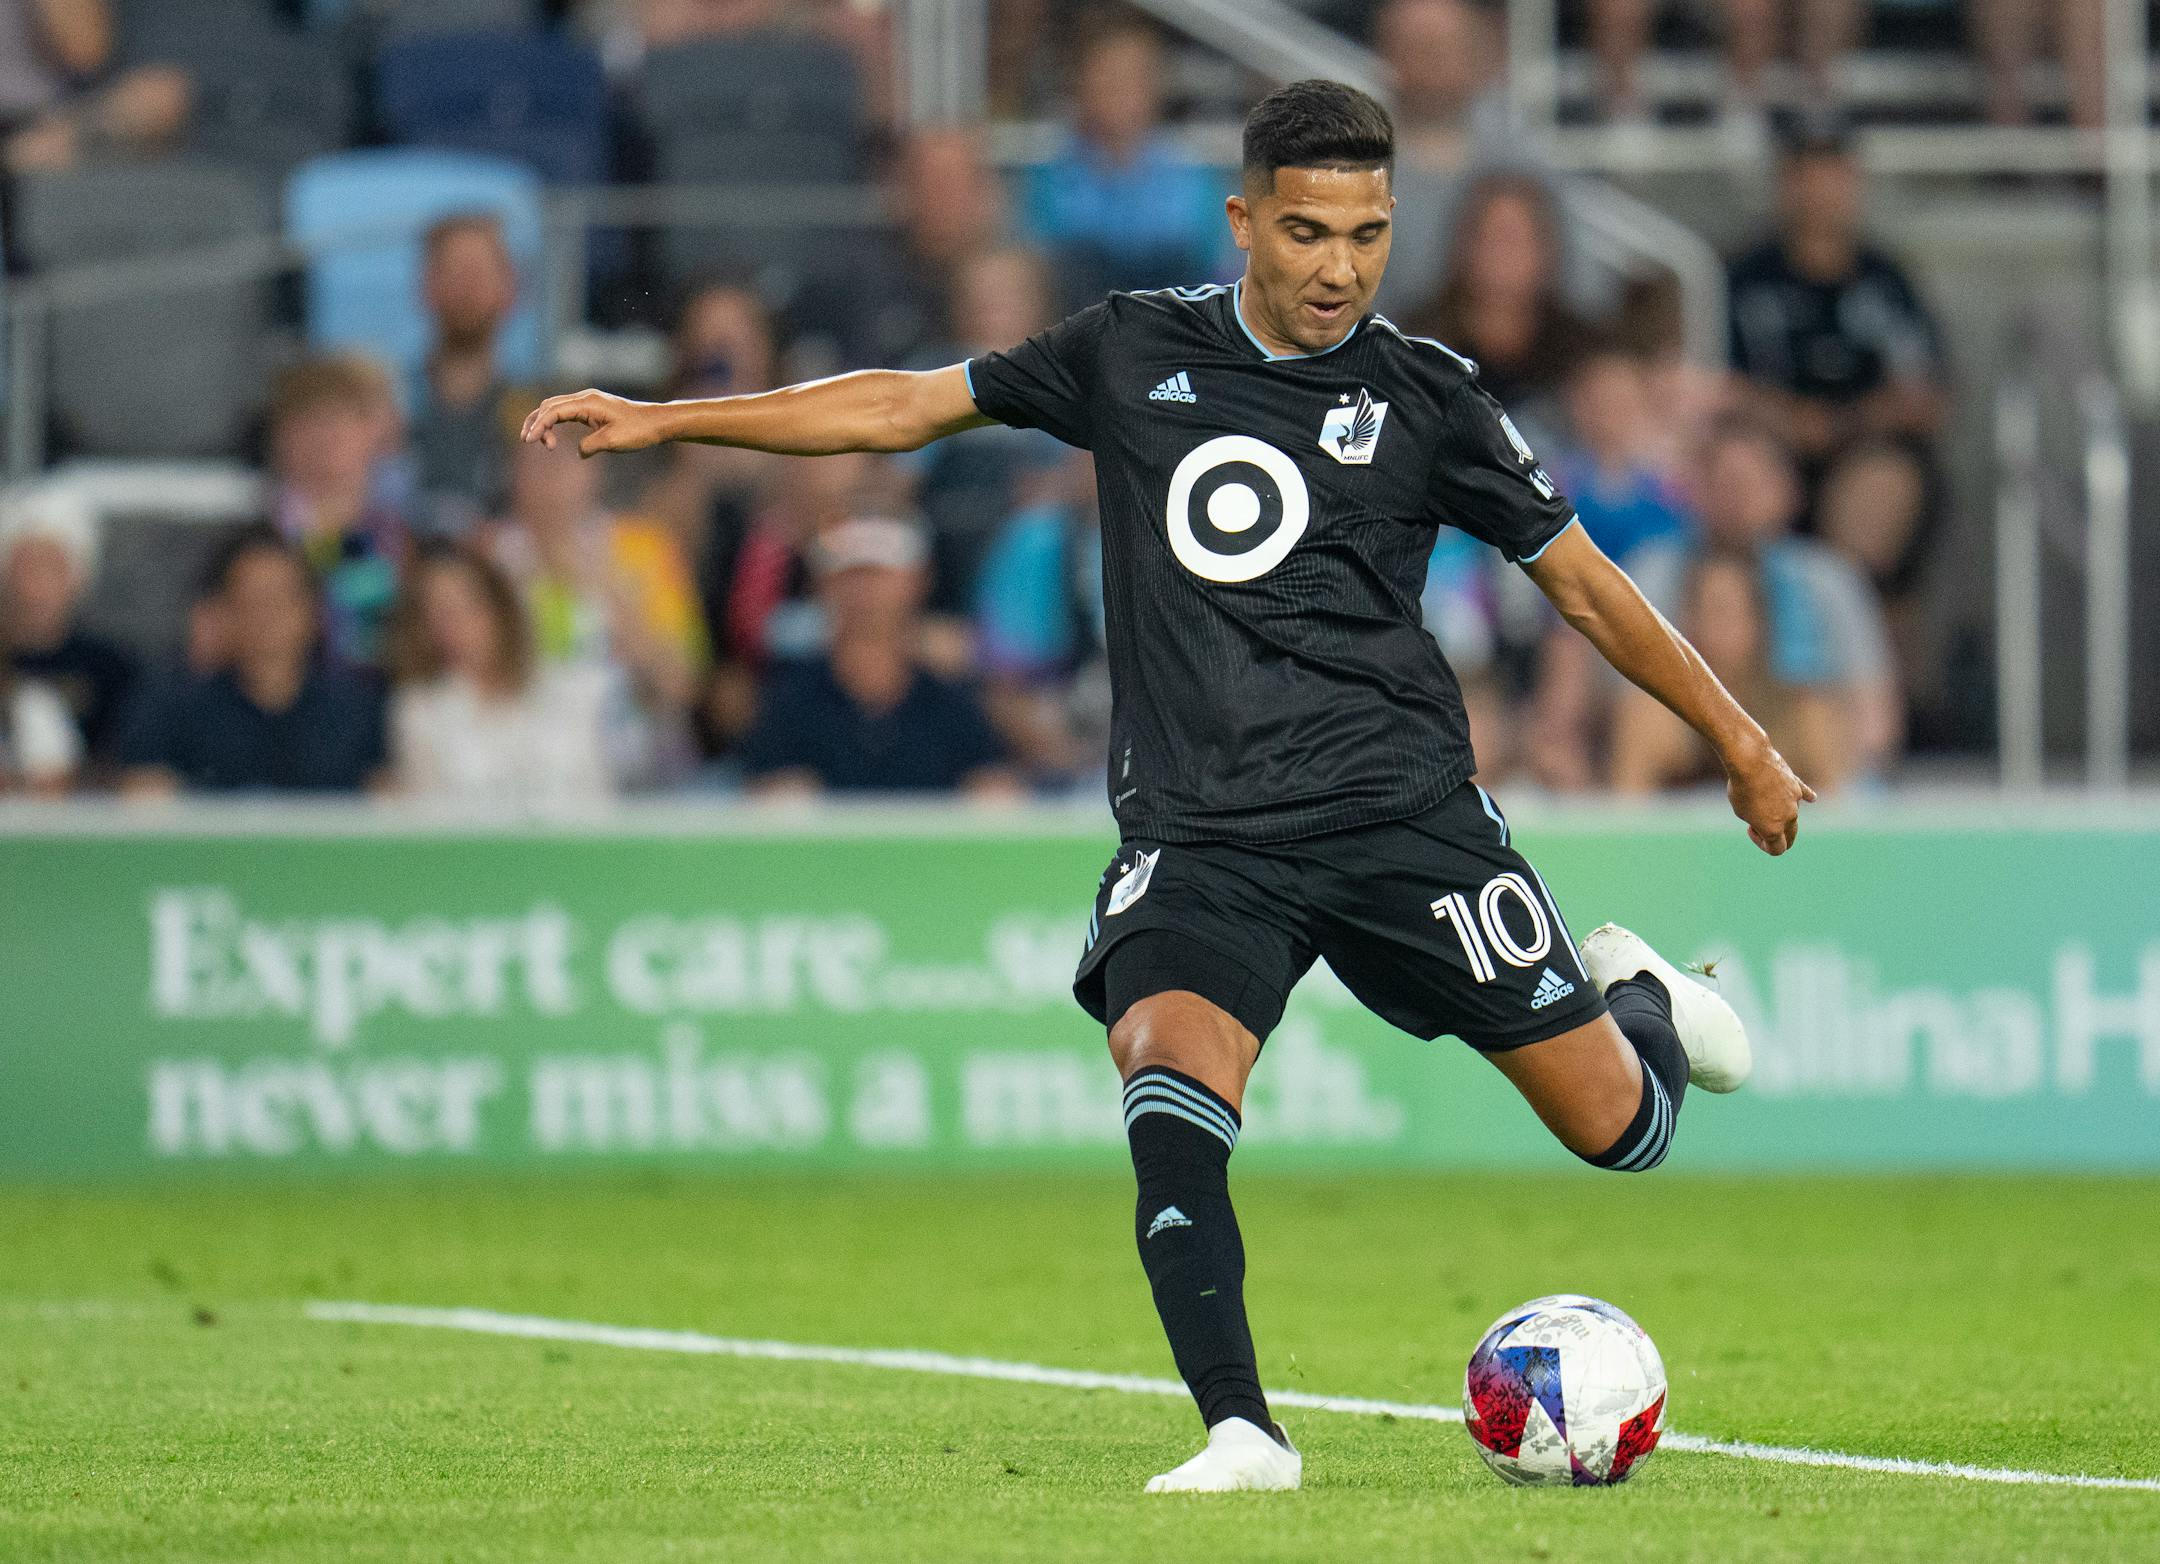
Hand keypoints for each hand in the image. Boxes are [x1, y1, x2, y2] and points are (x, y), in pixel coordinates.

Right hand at [521, 390, 667, 456]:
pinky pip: (566, 412)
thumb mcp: (612, 442)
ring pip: (555, 407)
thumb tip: (579, 451)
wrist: (657, 423)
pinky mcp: (592, 409)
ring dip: (544, 423)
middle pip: (549, 405)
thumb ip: (590, 446)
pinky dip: (555, 422)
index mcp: (588, 402)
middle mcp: (585, 397)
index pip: (554, 411)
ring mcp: (588, 402)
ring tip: (541, 443)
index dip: (539, 425)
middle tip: (528, 441)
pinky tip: (553, 438)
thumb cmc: (638, 431)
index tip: (530, 441)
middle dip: (535, 422)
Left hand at [1724, 738, 1816, 855]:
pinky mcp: (1796, 785)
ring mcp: (1796, 801)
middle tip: (1765, 829)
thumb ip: (1759, 820)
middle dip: (1779, 837)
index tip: (1751, 829)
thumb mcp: (1742, 811)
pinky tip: (1812, 799)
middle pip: (1790, 836)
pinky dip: (1807, 796)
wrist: (1750, 761)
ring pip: (1793, 814)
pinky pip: (1804, 793)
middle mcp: (1789, 818)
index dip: (1763, 845)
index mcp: (1774, 829)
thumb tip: (1770, 818)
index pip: (1777, 849)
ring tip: (1762, 800)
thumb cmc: (1741, 788)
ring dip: (1781, 814)